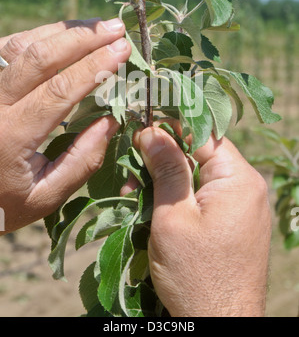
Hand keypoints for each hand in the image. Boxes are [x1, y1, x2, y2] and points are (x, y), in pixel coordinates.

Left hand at [0, 18, 130, 233]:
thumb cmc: (2, 202)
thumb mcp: (45, 196)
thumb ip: (82, 162)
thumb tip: (112, 119)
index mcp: (10, 136)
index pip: (59, 89)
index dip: (95, 65)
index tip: (123, 50)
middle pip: (40, 57)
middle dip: (83, 37)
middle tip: (116, 28)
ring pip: (22, 44)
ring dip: (62, 30)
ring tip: (96, 26)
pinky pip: (7, 47)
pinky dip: (39, 35)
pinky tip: (61, 35)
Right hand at [123, 123, 270, 316]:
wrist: (220, 327)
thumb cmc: (196, 275)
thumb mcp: (173, 217)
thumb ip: (166, 169)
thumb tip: (152, 130)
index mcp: (238, 179)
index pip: (202, 134)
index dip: (170, 128)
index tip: (141, 127)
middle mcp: (245, 188)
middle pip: (199, 155)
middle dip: (162, 160)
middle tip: (130, 169)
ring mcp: (240, 207)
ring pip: (196, 178)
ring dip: (165, 182)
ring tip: (133, 192)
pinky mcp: (231, 224)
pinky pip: (202, 198)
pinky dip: (176, 199)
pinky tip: (150, 208)